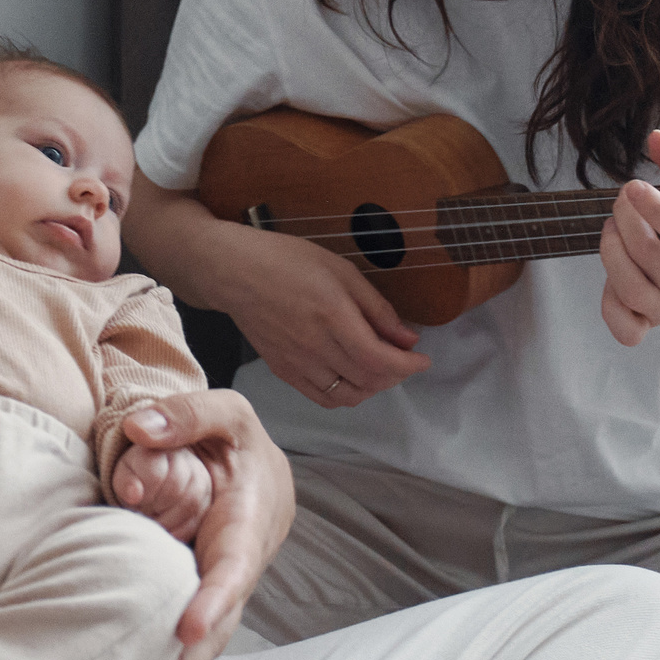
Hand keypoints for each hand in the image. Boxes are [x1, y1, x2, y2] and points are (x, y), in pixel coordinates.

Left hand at [119, 389, 291, 659]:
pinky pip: (176, 641)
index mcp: (250, 525)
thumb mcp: (227, 414)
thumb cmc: (237, 441)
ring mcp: (216, 593)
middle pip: (217, 630)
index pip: (235, 569)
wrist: (256, 468)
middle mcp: (236, 569)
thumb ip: (188, 416)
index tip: (189, 630)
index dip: (215, 602)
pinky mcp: (192, 602)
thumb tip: (139, 430)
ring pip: (197, 648)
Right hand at [211, 223, 430, 408]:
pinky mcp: (284, 371)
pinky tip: (353, 378)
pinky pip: (323, 398)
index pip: (379, 359)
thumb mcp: (341, 270)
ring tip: (380, 368)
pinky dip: (346, 395)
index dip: (408, 366)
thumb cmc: (287, 260)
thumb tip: (407, 339)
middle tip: (404, 358)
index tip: (424, 360)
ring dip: (373, 387)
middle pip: (368, 380)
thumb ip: (377, 307)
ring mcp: (297, 363)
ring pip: (348, 395)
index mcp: (332, 315)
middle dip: (395, 374)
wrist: (235, 272)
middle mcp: (315, 345)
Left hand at [599, 129, 659, 346]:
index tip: (634, 186)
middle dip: (625, 218)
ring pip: (628, 287)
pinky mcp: (649, 322)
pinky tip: (612, 270)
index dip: (654, 208)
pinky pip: (623, 325)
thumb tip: (656, 139)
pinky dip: (608, 301)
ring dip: (610, 248)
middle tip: (622, 198)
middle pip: (647, 254)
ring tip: (612, 226)